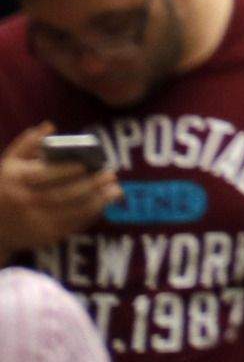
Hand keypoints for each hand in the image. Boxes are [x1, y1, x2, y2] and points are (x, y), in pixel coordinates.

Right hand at [0, 124, 117, 255]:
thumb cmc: (6, 187)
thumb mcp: (9, 164)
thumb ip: (27, 143)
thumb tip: (49, 125)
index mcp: (15, 180)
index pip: (44, 175)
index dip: (67, 170)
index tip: (87, 164)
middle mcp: (24, 202)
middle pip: (63, 194)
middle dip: (90, 185)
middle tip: (110, 174)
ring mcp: (36, 222)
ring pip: (72, 211)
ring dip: (98, 200)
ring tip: (115, 189)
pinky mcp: (47, 236)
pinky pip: (74, 224)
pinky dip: (91, 213)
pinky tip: (104, 203)